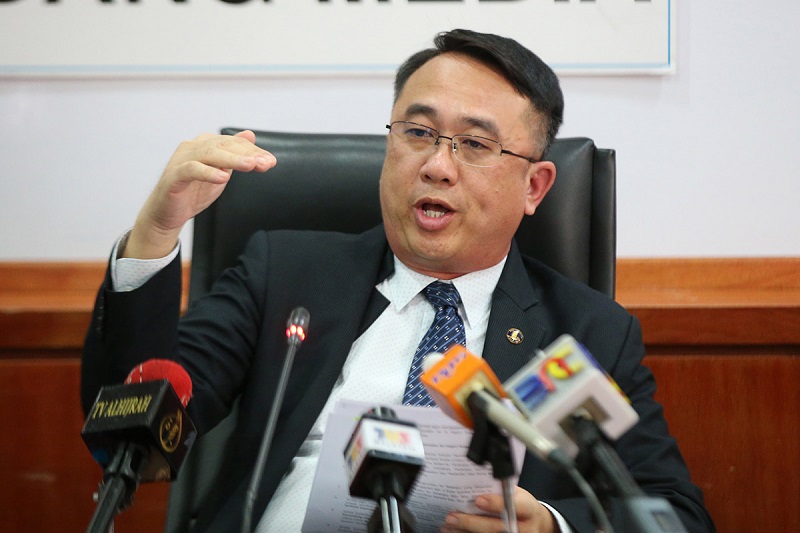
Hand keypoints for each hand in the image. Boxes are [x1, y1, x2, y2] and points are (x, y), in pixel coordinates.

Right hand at [124, 130, 276, 258]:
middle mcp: (193, 147)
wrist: (168, 213)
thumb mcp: (220, 171)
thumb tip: (250, 134)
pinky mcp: (174, 176)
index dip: (253, 151)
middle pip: (223, 145)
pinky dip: (208, 172)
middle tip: (265, 163)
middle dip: (247, 153)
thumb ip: (233, 154)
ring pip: (209, 153)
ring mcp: (182, 159)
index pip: (233, 143)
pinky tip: (223, 178)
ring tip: (250, 165)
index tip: (271, 162)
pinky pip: (191, 170)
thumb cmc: (194, 191)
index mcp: (205, 144)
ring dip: (232, 159)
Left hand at [440, 486, 556, 532]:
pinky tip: (454, 531)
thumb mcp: (516, 493)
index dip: (497, 504)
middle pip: (498, 527)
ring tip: (448, 525)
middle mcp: (525, 527)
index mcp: (529, 508)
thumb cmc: (520, 504)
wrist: (535, 523)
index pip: (517, 506)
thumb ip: (500, 491)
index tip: (478, 500)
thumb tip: (472, 482)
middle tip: (452, 516)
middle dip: (472, 523)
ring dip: (465, 532)